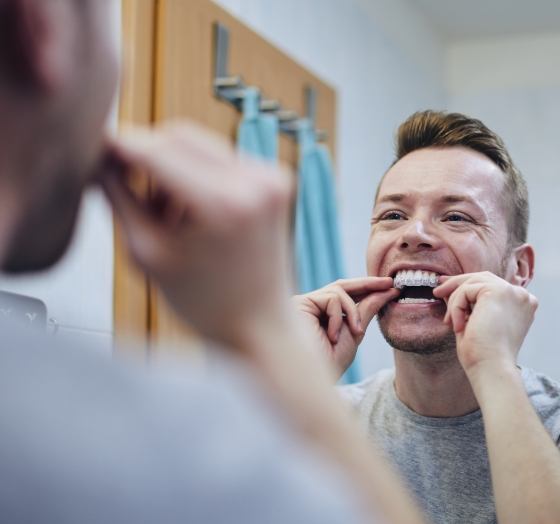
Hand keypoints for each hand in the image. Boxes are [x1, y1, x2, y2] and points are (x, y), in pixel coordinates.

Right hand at [99, 121, 293, 348]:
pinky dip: (197, 173)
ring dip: (171, 166)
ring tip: (165, 214)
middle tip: (124, 183)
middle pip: (179, 135)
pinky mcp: (276, 179)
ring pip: (200, 144)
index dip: (121, 146)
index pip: (157, 151)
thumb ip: (120, 199)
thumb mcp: (148, 254)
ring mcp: (272, 177)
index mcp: (224, 205)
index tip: (96, 148)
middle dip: (146, 154)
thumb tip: (101, 158)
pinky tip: (190, 210)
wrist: (259, 323)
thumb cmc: (204, 302)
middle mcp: (256, 182)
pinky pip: (221, 158)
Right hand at [292, 278, 398, 375]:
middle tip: (389, 283)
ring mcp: (303, 304)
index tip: (391, 288)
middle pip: (340, 286)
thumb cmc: (329, 364)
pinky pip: (331, 299)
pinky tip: (332, 337)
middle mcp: (309, 307)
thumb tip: (385, 292)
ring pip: (338, 291)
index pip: (345, 295)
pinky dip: (339, 317)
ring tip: (355, 333)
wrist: (311, 380)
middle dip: (367, 284)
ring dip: (353, 312)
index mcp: (321, 315)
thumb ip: (366, 311)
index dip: (367, 288)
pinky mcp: (299, 303)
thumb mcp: (354, 334)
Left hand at [433, 271, 537, 377]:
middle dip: (456, 283)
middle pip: (482, 278)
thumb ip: (466, 304)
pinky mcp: (499, 292)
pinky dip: (456, 308)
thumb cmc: (482, 353)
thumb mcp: (474, 322)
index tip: (445, 286)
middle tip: (437, 292)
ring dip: (454, 302)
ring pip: (471, 283)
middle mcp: (521, 296)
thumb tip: (447, 288)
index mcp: (521, 304)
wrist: (491, 368)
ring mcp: (512, 292)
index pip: (491, 284)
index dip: (467, 283)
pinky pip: (466, 290)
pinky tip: (458, 327)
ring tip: (448, 321)